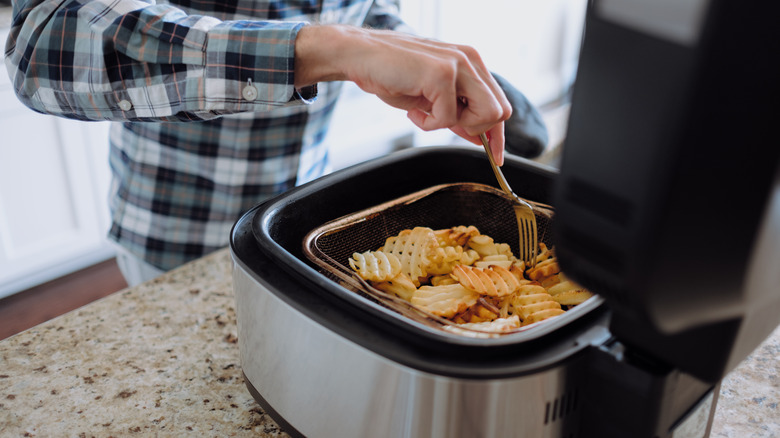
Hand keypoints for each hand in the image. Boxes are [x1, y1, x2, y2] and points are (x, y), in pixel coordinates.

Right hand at [294, 25, 511, 164]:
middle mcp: (470, 59)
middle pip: (499, 111)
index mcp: (470, 62)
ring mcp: (458, 64)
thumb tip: (480, 137)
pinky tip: (413, 110)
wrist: (360, 57)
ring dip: (455, 124)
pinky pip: (448, 118)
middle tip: (444, 123)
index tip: (496, 156)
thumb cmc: (391, 75)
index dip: (498, 134)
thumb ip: (458, 113)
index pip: (499, 103)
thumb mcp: (431, 98)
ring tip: (428, 114)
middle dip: (475, 129)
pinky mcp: (442, 74)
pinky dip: (428, 123)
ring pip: (485, 115)